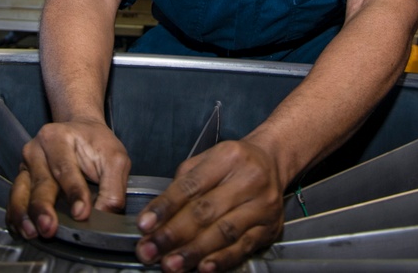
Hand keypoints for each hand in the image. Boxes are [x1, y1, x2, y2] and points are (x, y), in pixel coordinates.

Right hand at [6, 118, 130, 239]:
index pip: (65, 168)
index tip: (81, 213)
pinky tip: (23, 229)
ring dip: (24, 214)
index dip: (74, 192)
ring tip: (32, 232)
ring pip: (21, 192)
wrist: (81, 130)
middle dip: (43, 207)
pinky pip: (15, 199)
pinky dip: (16, 216)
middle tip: (49, 227)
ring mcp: (26, 166)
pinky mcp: (22, 180)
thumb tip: (105, 215)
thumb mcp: (115, 158)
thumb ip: (113, 186)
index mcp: (58, 137)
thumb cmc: (96, 144)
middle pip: (40, 182)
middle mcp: (37, 150)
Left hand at [135, 139, 284, 271]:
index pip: (190, 186)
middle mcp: (248, 179)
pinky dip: (221, 260)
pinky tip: (203, 268)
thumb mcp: (206, 160)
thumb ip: (182, 184)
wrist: (272, 162)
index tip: (145, 225)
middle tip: (150, 251)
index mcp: (227, 157)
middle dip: (173, 235)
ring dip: (193, 252)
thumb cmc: (232, 163)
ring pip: (223, 232)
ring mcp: (261, 205)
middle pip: (205, 211)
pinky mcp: (269, 227)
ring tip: (171, 264)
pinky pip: (242, 247)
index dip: (165, 207)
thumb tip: (156, 217)